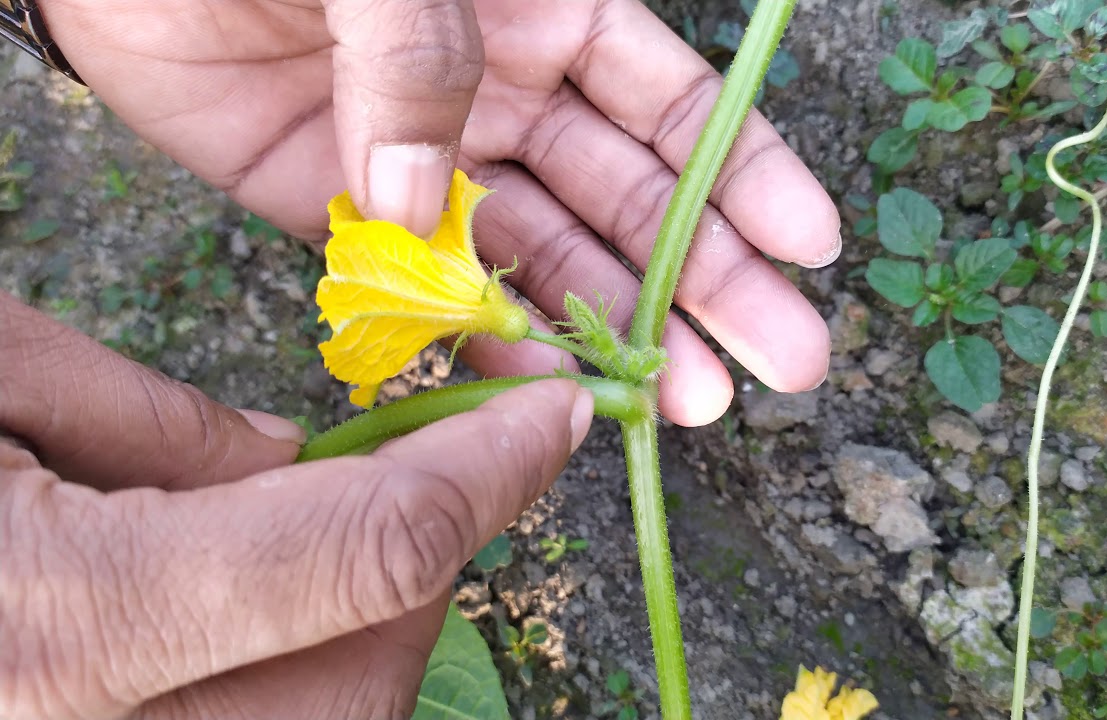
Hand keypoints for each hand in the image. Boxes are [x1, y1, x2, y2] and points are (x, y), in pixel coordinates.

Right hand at [0, 293, 592, 718]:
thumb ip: (145, 419)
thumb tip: (288, 459)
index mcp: (69, 623)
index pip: (369, 549)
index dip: (486, 470)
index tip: (553, 410)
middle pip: (372, 667)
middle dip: (420, 553)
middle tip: (395, 460)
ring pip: (336, 711)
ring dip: (363, 614)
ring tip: (288, 526)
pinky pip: (276, 719)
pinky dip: (303, 657)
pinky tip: (242, 592)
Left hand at [43, 0, 838, 426]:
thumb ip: (424, 59)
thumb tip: (432, 206)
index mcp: (544, 10)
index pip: (669, 103)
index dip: (745, 175)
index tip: (808, 246)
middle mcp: (508, 92)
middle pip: (632, 199)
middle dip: (709, 280)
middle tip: (781, 365)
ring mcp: (435, 160)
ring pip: (553, 257)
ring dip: (622, 327)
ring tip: (690, 403)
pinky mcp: (355, 213)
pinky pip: (443, 288)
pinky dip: (492, 339)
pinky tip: (549, 389)